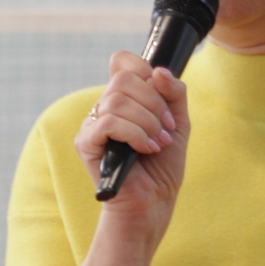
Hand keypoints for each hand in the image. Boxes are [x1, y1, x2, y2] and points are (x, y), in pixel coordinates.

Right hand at [74, 50, 190, 225]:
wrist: (153, 203)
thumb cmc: (162, 167)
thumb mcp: (178, 124)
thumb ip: (174, 94)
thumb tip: (158, 71)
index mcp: (123, 99)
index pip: (122, 62)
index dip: (142, 67)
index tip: (161, 91)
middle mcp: (104, 108)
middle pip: (123, 79)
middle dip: (154, 102)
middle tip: (166, 128)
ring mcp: (92, 124)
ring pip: (117, 100)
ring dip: (147, 121)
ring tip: (158, 143)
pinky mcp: (86, 143)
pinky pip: (108, 122)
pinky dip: (134, 133)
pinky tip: (145, 149)